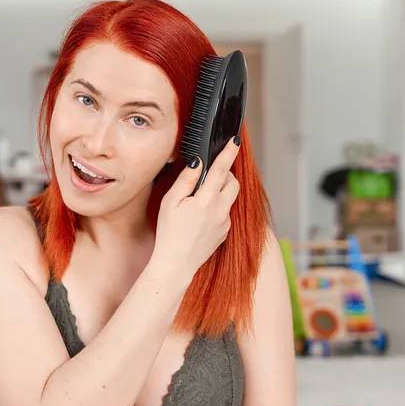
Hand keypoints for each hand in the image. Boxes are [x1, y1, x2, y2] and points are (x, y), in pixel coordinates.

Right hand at [152, 136, 241, 279]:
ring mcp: (225, 222)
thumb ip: (186, 180)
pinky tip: (201, 217)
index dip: (229, 153)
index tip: (235, 141)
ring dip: (221, 191)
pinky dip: (218, 207)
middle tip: (209, 176)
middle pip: (233, 183)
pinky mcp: (225, 232)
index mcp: (206, 201)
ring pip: (230, 198)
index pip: (221, 170)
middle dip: (225, 174)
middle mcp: (220, 211)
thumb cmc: (169, 233)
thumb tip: (199, 163)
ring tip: (201, 198)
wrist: (176, 264)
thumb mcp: (170, 202)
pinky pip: (226, 212)